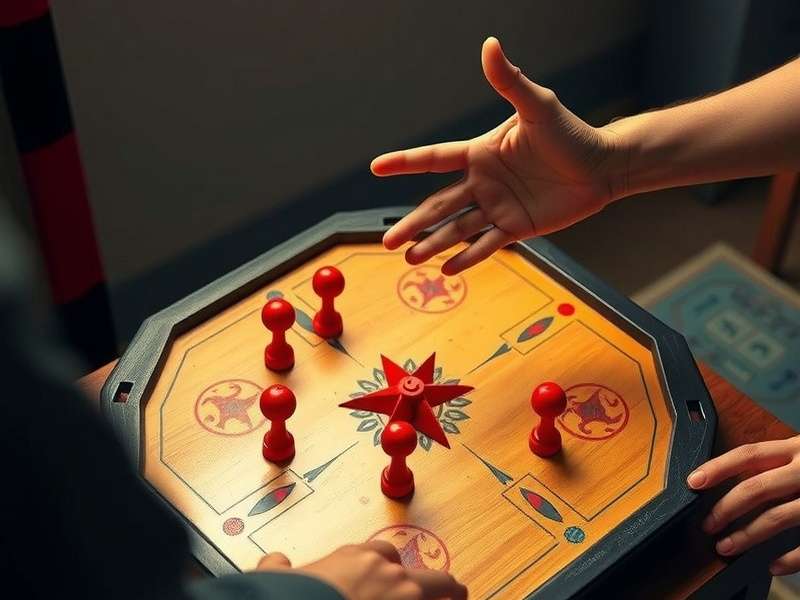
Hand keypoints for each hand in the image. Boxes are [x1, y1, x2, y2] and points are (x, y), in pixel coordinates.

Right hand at [255, 541, 467, 599]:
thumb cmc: (294, 596)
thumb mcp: (281, 578)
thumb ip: (281, 567)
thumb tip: (274, 562)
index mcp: (357, 559)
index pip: (386, 555)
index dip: (392, 570)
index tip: (395, 579)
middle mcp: (387, 573)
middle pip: (430, 576)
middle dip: (444, 586)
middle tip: (455, 592)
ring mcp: (403, 596)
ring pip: (444, 593)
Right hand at [371, 36, 623, 274]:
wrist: (603, 166)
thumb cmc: (571, 133)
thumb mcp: (538, 107)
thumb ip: (510, 82)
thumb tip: (490, 45)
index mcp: (480, 153)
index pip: (435, 159)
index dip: (405, 163)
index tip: (376, 167)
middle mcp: (483, 182)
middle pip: (439, 205)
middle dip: (413, 223)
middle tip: (388, 240)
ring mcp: (497, 207)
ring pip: (457, 228)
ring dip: (433, 243)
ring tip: (411, 258)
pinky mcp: (516, 228)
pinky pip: (487, 245)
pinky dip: (467, 258)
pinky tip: (447, 269)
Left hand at [687, 436, 799, 574]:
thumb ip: (782, 461)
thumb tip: (736, 477)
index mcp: (799, 448)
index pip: (749, 454)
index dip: (717, 467)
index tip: (693, 481)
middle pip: (756, 487)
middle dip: (725, 508)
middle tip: (707, 525)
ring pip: (777, 517)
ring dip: (747, 535)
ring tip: (726, 547)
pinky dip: (790, 558)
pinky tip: (773, 566)